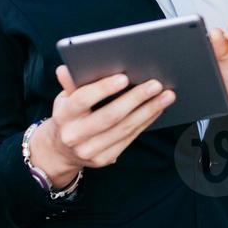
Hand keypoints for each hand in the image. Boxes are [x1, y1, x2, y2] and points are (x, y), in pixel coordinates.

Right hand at [27, 66, 175, 185]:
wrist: (61, 151)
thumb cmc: (68, 116)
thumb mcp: (64, 98)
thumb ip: (70, 83)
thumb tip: (67, 67)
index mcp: (63, 116)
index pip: (82, 99)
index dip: (103, 88)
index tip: (124, 77)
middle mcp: (75, 136)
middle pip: (109, 116)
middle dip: (135, 99)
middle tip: (155, 85)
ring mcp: (90, 151)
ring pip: (124, 129)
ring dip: (148, 111)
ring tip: (166, 96)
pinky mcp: (105, 159)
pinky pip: (130, 138)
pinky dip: (146, 122)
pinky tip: (157, 109)